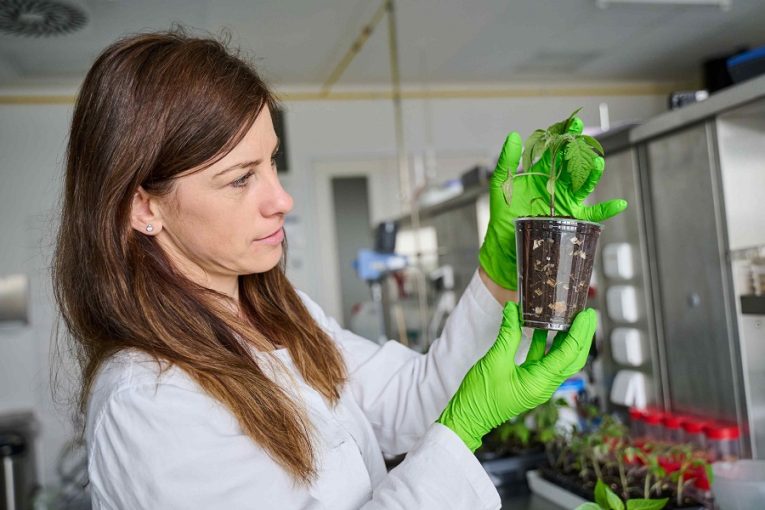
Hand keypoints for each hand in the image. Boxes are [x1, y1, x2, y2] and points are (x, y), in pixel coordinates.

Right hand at [437, 302, 595, 450]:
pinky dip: (546, 343)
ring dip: (566, 338)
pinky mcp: (529, 380)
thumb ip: (507, 334)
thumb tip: (514, 310)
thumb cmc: (480, 396)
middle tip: (587, 314)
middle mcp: (544, 384)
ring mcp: (538, 383)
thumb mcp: (494, 361)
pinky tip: (543, 327)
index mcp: (540, 382)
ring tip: (571, 317)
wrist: (468, 417)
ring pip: (560, 358)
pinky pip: (543, 359)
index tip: (585, 315)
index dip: (579, 333)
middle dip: (582, 336)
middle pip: (572, 358)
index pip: (568, 354)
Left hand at [478, 119, 626, 289]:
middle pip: (573, 163)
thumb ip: (507, 162)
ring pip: (583, 185)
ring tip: (596, 164)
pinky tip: (619, 204)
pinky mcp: (571, 219)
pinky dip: (606, 210)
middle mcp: (557, 185)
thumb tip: (513, 135)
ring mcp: (566, 202)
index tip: (572, 123)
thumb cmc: (503, 216)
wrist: (504, 246)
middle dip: (579, 148)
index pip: (556, 150)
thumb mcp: (501, 187)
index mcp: (541, 174)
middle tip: (584, 136)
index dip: (565, 136)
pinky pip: (593, 215)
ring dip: (592, 175)